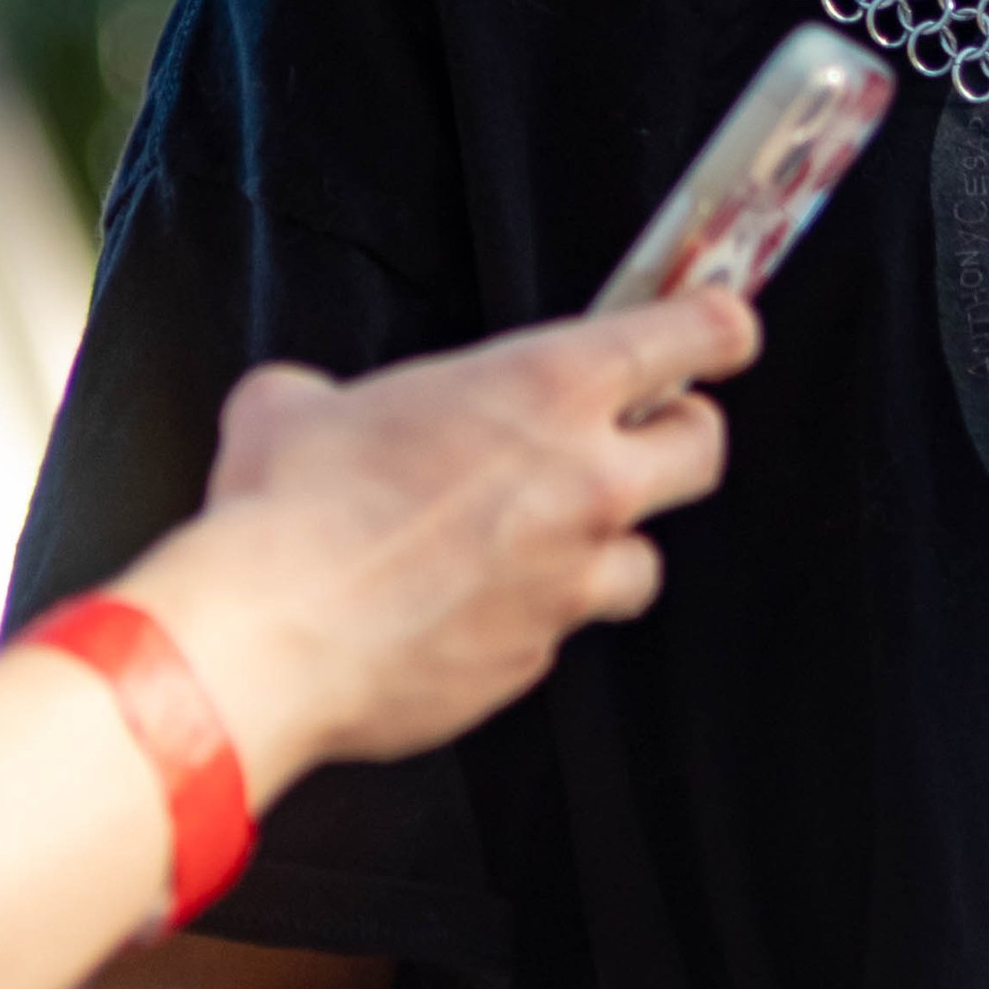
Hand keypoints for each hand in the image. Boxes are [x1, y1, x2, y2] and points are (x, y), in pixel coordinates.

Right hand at [125, 294, 760, 800]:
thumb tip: (303, 405)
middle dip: (680, 439)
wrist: (267, 638)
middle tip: (635, 440)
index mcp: (548, 389)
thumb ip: (334, 395)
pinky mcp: (532, 660)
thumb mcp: (300, 405)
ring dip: (604, 550)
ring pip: (641, 563)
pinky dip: (527, 621)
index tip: (722, 327)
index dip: (718, 327)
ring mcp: (568, 580)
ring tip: (541, 545)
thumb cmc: (287, 513)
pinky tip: (465, 612)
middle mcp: (585, 482)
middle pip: (703, 450)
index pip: (694, 336)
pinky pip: (556, 633)